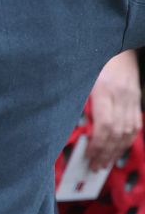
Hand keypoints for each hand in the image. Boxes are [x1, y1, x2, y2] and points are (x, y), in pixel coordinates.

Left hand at [85, 51, 141, 170]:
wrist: (115, 46)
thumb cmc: (91, 64)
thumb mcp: (80, 82)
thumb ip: (79, 106)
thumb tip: (76, 132)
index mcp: (104, 90)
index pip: (105, 125)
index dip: (98, 145)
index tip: (89, 157)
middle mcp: (121, 95)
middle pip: (117, 131)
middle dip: (106, 152)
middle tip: (96, 167)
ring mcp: (132, 97)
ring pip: (129, 130)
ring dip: (117, 150)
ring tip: (105, 163)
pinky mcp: (136, 98)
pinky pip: (135, 124)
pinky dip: (127, 140)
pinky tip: (119, 149)